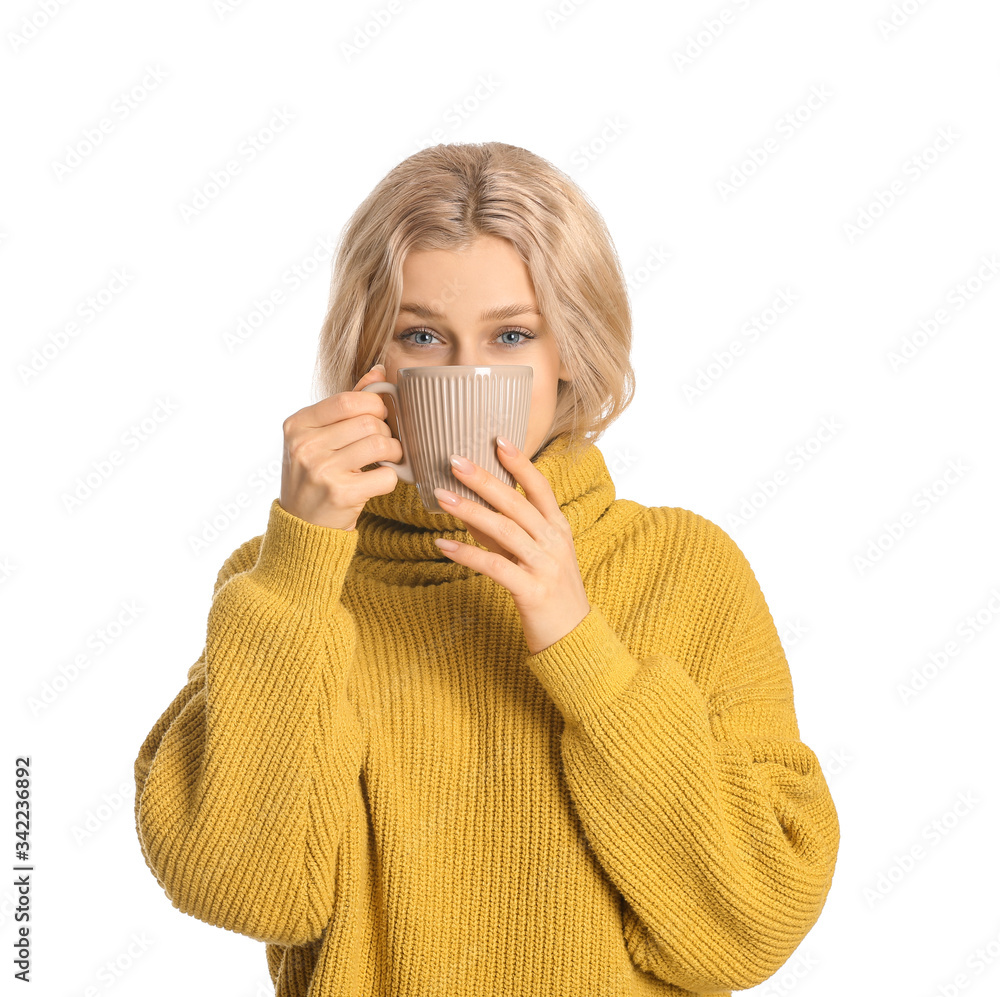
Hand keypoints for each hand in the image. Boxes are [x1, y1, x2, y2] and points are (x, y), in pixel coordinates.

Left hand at [432, 436, 590, 655]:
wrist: (572, 637)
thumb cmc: (549, 591)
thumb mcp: (533, 555)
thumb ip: (506, 532)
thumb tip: (469, 508)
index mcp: (558, 528)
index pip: (540, 487)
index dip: (520, 463)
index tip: (497, 439)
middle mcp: (554, 542)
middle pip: (517, 504)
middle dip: (485, 480)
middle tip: (455, 461)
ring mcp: (545, 566)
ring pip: (505, 531)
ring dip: (470, 512)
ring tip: (441, 498)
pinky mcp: (532, 591)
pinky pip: (496, 567)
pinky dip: (468, 554)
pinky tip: (443, 545)